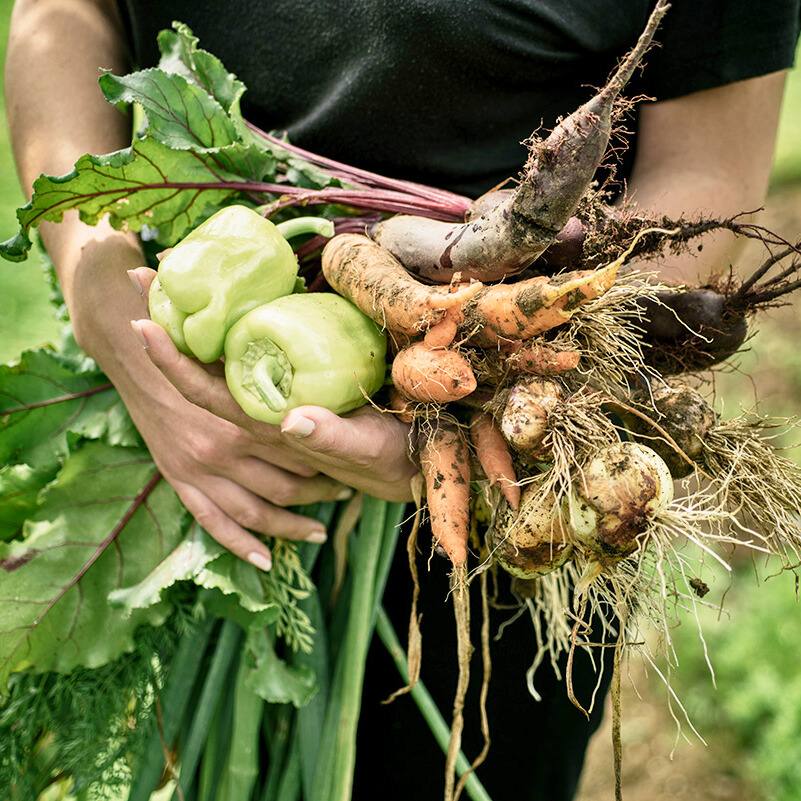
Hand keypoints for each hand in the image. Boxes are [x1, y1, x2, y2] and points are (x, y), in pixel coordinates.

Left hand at [129, 267, 417, 497]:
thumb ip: (331, 438)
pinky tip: (218, 307)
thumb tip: (291, 421)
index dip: (172, 361)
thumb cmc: (385, 457)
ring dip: (188, 324)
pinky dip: (224, 331)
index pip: (207, 393)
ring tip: (166, 283)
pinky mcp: (293, 388)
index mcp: (267, 425)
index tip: (141, 321)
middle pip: (200, 369)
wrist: (403, 465)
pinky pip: (247, 359)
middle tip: (141, 278)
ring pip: (218, 362)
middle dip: (168, 325)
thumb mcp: (364, 448)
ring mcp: (273, 399)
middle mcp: (259, 411)